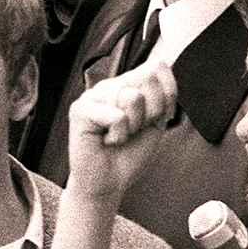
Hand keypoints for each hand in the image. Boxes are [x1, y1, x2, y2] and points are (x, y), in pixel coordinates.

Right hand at [65, 62, 176, 203]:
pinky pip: (116, 116)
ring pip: (132, 97)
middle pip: (147, 78)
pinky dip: (118, 135)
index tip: (155, 118)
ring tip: (118, 135)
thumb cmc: (128, 155)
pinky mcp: (80, 110)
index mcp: (127, 85)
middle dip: (151, 111)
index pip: (157, 67)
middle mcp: (109, 86)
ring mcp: (93, 95)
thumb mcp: (156, 121)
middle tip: (134, 130)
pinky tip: (107, 141)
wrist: (108, 183)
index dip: (167, 95)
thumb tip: (162, 65)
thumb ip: (161, 94)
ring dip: (133, 126)